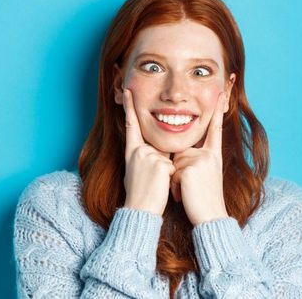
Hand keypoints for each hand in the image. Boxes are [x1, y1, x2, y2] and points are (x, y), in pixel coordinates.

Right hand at [121, 89, 174, 214]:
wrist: (140, 210)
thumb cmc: (140, 193)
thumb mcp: (136, 171)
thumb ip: (146, 157)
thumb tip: (158, 153)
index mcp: (132, 151)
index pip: (131, 125)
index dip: (129, 107)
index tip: (127, 91)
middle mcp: (139, 150)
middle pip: (159, 146)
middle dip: (161, 163)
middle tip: (150, 181)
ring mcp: (149, 156)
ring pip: (168, 158)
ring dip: (167, 172)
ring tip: (155, 185)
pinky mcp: (161, 164)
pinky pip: (173, 167)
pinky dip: (172, 178)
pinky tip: (161, 186)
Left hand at [172, 92, 228, 224]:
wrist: (210, 218)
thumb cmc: (204, 200)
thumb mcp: (205, 176)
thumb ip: (195, 160)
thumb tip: (179, 156)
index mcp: (213, 155)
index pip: (214, 129)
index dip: (217, 111)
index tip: (221, 93)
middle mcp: (208, 155)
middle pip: (181, 152)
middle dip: (179, 171)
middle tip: (190, 188)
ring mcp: (200, 160)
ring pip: (175, 163)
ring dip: (176, 180)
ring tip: (187, 193)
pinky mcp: (190, 168)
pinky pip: (173, 172)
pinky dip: (174, 186)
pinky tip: (184, 195)